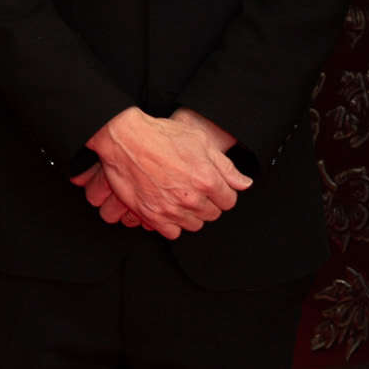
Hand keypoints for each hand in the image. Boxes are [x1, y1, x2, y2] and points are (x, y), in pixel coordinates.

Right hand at [78, 107, 249, 236]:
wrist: (125, 139)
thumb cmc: (161, 135)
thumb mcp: (200, 141)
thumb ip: (226, 167)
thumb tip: (244, 184)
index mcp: (207, 180)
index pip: (228, 201)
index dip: (221, 193)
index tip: (211, 187)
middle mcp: (191, 198)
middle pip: (212, 214)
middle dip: (206, 203)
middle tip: (192, 188)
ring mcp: (171, 209)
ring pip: (194, 225)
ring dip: (189, 214)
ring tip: (178, 196)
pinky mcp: (152, 215)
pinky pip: (172, 232)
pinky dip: (172, 224)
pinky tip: (167, 207)